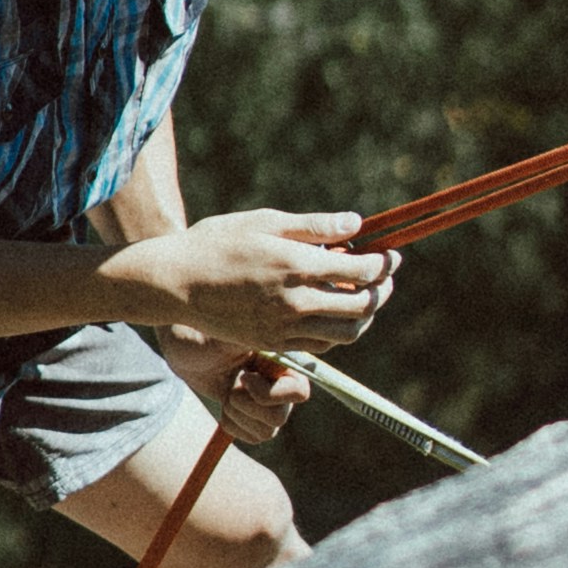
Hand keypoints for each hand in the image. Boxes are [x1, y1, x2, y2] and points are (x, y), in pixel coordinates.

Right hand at [124, 205, 394, 355]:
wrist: (176, 282)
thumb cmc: (217, 242)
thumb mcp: (265, 222)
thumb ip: (314, 226)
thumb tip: (356, 224)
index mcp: (296, 265)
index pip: (361, 271)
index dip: (385, 264)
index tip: (392, 256)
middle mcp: (295, 301)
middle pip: (362, 306)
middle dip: (382, 291)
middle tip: (387, 278)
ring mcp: (284, 327)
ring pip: (347, 333)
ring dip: (365, 317)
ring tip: (365, 298)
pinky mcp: (273, 343)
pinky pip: (320, 345)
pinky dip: (337, 331)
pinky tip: (333, 313)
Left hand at [155, 333, 310, 445]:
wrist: (185, 346)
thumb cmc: (203, 333)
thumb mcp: (225, 334)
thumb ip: (254, 338)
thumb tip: (277, 334)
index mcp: (283, 360)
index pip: (299, 392)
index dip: (270, 394)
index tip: (242, 377)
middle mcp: (281, 382)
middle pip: (280, 417)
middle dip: (246, 406)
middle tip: (230, 387)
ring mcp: (268, 401)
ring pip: (267, 431)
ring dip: (238, 415)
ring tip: (226, 392)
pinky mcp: (253, 415)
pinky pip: (253, 436)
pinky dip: (233, 424)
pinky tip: (224, 402)